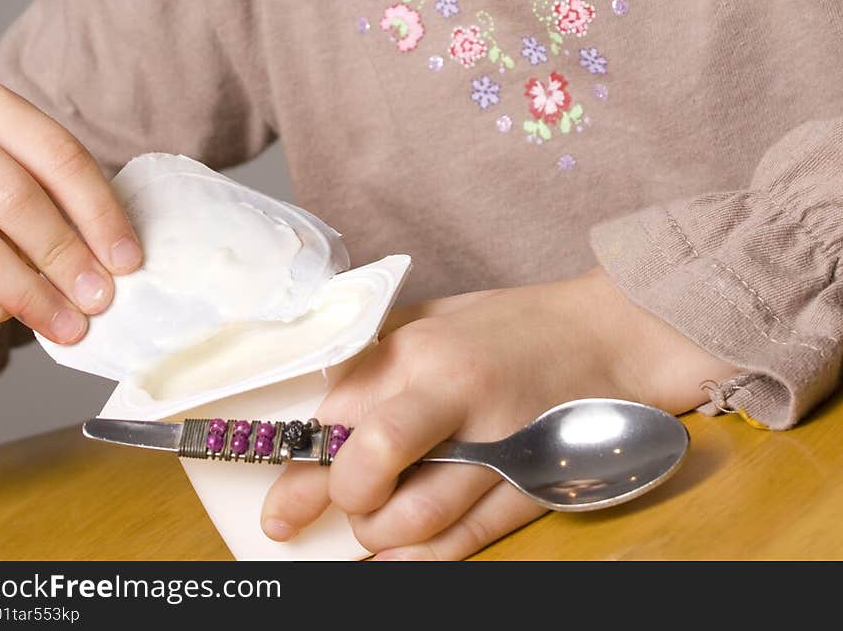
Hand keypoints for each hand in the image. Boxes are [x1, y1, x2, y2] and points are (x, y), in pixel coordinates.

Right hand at [0, 80, 142, 343]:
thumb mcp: (21, 160)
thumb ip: (61, 195)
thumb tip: (115, 260)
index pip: (60, 156)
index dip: (100, 212)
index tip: (128, 260)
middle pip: (17, 199)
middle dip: (65, 255)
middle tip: (100, 298)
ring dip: (31, 295)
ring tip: (69, 325)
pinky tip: (18, 315)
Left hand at [261, 270, 728, 559]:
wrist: (606, 333)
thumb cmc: (508, 329)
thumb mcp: (432, 322)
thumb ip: (375, 362)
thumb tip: (311, 419)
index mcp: (418, 348)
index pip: (334, 413)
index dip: (294, 466)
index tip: (274, 502)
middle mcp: (451, 393)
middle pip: (364, 469)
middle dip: (330, 503)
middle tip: (310, 513)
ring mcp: (495, 443)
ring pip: (410, 521)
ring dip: (376, 537)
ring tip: (369, 526)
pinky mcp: (530, 482)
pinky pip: (463, 541)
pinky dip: (420, 559)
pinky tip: (397, 557)